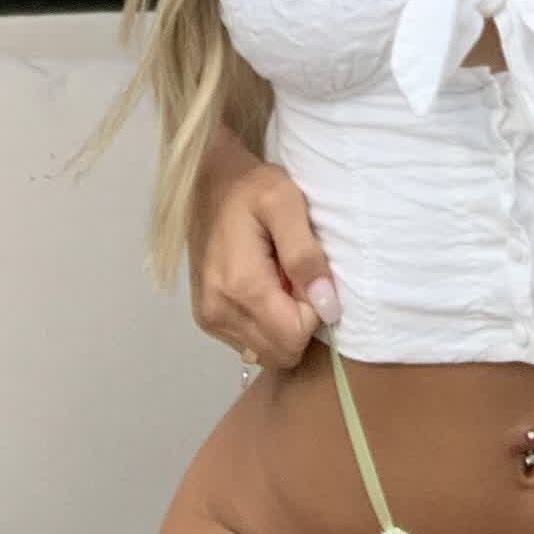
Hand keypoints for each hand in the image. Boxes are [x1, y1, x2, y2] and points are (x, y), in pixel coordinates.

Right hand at [189, 142, 341, 372]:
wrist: (208, 180)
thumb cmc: (252, 186)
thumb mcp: (286, 203)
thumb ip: (306, 255)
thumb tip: (327, 306)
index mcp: (241, 286)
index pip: (294, 337)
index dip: (313, 311)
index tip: (309, 276)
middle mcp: (219, 311)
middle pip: (280, 352)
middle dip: (298, 322)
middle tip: (295, 278)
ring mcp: (209, 318)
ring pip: (266, 352)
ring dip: (282, 323)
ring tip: (279, 278)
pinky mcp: (207, 318)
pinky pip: (250, 343)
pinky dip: (265, 322)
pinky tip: (263, 287)